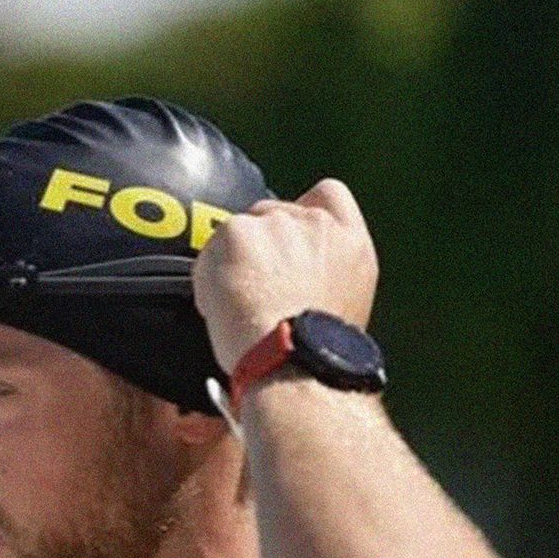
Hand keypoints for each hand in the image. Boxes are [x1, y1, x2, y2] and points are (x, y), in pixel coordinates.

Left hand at [193, 178, 378, 373]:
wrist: (292, 362)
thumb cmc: (312, 353)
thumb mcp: (341, 305)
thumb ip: (321, 271)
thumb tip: (292, 271)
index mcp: (350, 243)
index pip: (328, 195)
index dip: (301, 210)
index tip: (287, 239)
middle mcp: (317, 225)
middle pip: (271, 212)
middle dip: (257, 246)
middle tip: (253, 289)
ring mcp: (277, 223)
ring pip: (238, 231)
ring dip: (231, 262)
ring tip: (238, 306)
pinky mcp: (239, 232)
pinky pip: (211, 250)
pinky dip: (208, 277)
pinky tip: (221, 307)